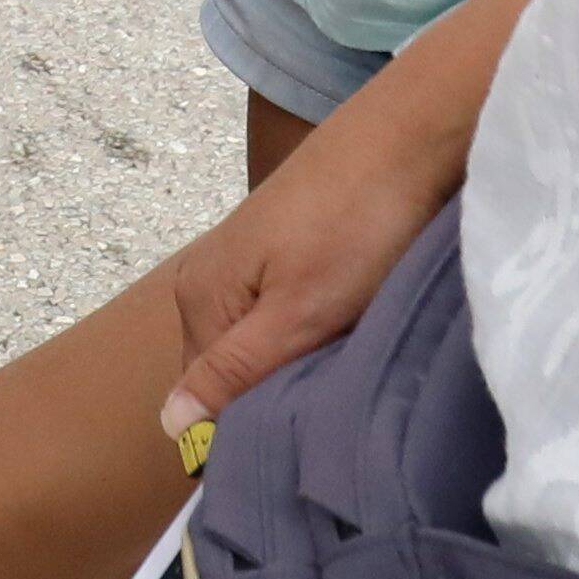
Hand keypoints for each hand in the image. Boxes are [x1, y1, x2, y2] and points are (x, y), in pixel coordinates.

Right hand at [149, 65, 460, 441]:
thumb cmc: (356, 225)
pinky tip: (352, 334)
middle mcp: (210, 277)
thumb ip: (232, 371)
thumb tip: (166, 424)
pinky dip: (318, 333)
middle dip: (274, 397)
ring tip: (347, 372)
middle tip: (331, 409)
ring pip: (263, 345)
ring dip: (300, 366)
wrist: (411, 137)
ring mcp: (248, 260)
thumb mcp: (296, 314)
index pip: (201, 401)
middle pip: (230, 373)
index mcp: (199, 298)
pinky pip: (287, 316)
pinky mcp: (287, 248)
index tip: (300, 442)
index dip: (247, 429)